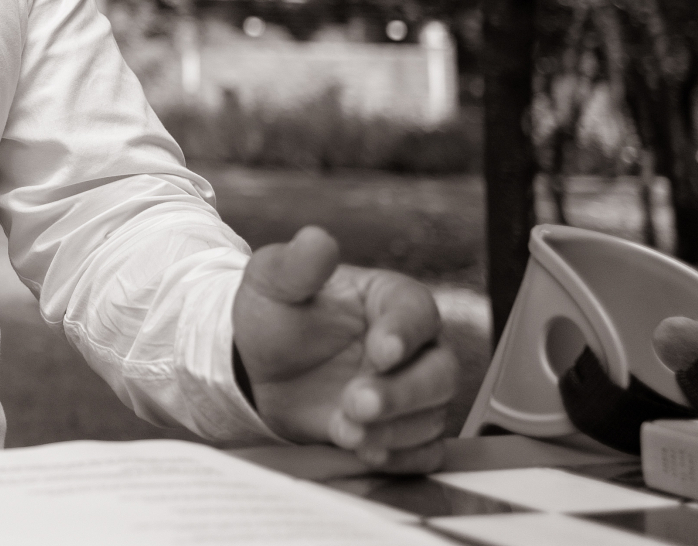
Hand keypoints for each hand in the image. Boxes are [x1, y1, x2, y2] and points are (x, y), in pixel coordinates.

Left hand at [233, 225, 458, 472]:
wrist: (258, 369)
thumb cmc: (274, 318)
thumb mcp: (273, 283)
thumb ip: (297, 264)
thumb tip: (317, 239)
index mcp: (390, 299)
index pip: (416, 312)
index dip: (404, 333)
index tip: (381, 351)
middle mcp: (413, 347)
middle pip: (439, 372)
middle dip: (401, 393)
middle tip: (357, 403)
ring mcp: (411, 391)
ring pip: (431, 415)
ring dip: (393, 429)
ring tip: (348, 432)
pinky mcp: (403, 430)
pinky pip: (424, 452)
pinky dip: (400, 458)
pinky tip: (367, 453)